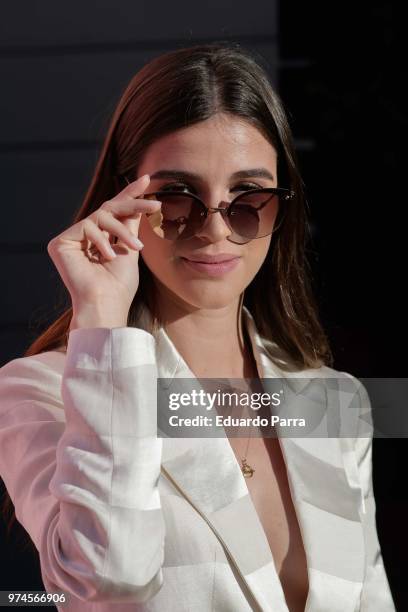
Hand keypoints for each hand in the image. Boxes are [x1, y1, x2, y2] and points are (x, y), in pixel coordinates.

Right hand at [47, 174, 160, 320]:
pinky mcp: (60, 242)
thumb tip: (136, 201)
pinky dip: (102, 239)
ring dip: (122, 230)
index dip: (130, 195)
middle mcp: (84, 237)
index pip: (115, 212)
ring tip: (135, 247)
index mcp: (100, 239)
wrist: (106, 303)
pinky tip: (107, 256)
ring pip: (101, 214)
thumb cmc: (119, 285)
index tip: (146, 179)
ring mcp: (72, 239)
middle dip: (134, 203)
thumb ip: (129, 224)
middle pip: (109, 208)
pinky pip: (87, 225)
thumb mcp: (130, 248)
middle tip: (156, 204)